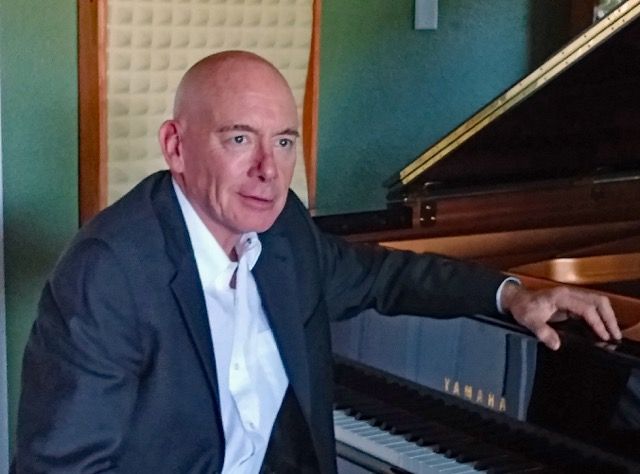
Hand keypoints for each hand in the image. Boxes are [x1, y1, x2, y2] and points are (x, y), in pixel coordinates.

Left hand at [499, 282, 621, 349]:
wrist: (517, 299)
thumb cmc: (523, 307)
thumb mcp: (529, 321)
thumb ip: (542, 332)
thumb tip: (556, 344)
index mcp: (561, 296)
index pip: (586, 308)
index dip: (597, 322)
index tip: (604, 337)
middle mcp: (569, 293)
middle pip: (598, 301)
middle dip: (609, 318)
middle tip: (615, 336)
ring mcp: (572, 296)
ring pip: (597, 302)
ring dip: (607, 316)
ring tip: (613, 334)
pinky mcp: (572, 302)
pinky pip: (591, 307)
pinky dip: (600, 316)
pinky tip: (602, 330)